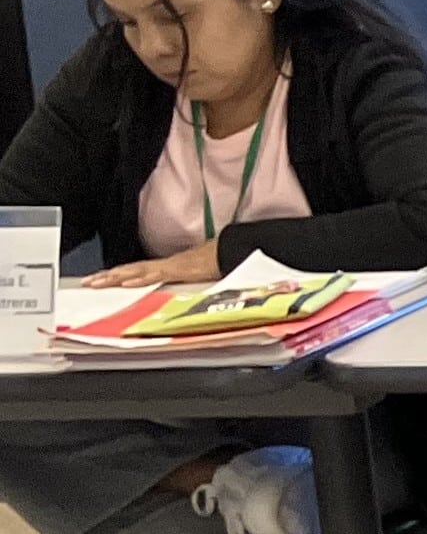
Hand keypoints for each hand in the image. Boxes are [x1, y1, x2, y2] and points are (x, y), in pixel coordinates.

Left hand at [84, 238, 222, 288]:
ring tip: (95, 282)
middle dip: (107, 277)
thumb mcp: (199, 273)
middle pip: (130, 271)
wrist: (234, 249)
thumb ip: (186, 279)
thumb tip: (179, 284)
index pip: (137, 271)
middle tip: (86, 282)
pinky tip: (125, 283)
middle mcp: (164, 265)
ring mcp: (169, 267)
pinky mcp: (177, 270)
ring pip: (136, 272)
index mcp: (168, 267)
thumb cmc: (220, 260)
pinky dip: (138, 279)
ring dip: (114, 278)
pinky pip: (154, 275)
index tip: (99, 279)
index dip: (117, 275)